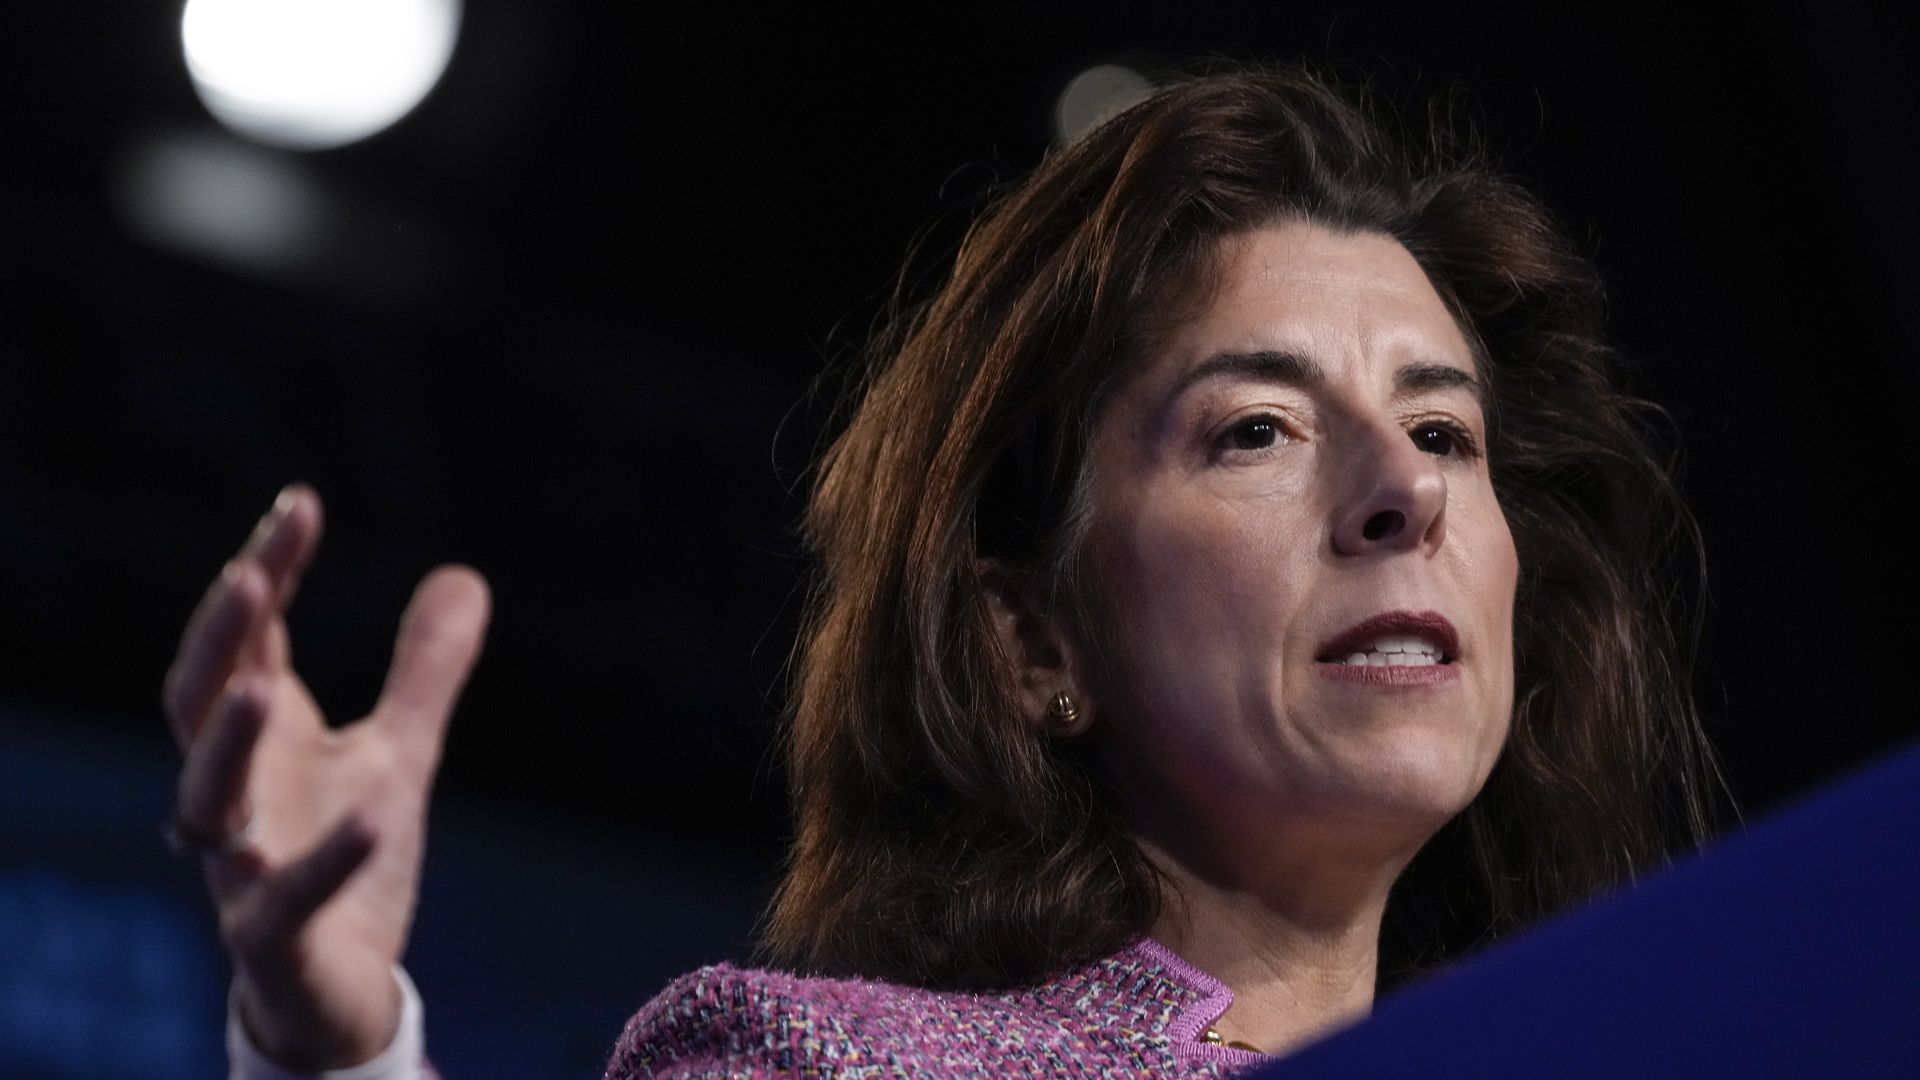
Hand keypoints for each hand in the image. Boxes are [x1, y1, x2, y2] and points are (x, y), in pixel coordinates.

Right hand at [163, 485, 489, 1069]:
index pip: (250, 638)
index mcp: (264, 738)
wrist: (336, 987)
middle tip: (253, 574)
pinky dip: (323, 860)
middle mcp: (238, 791)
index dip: (267, 568)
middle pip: (201, 701)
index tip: (301, 502)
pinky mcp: (274, 936)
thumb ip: (425, 672)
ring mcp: (244, 864)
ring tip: (259, 686)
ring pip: (207, 799)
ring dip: (227, 742)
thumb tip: (464, 575)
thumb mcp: (401, 754)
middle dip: (221, 638)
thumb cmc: (350, 860)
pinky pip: (286, 897)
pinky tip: (370, 819)